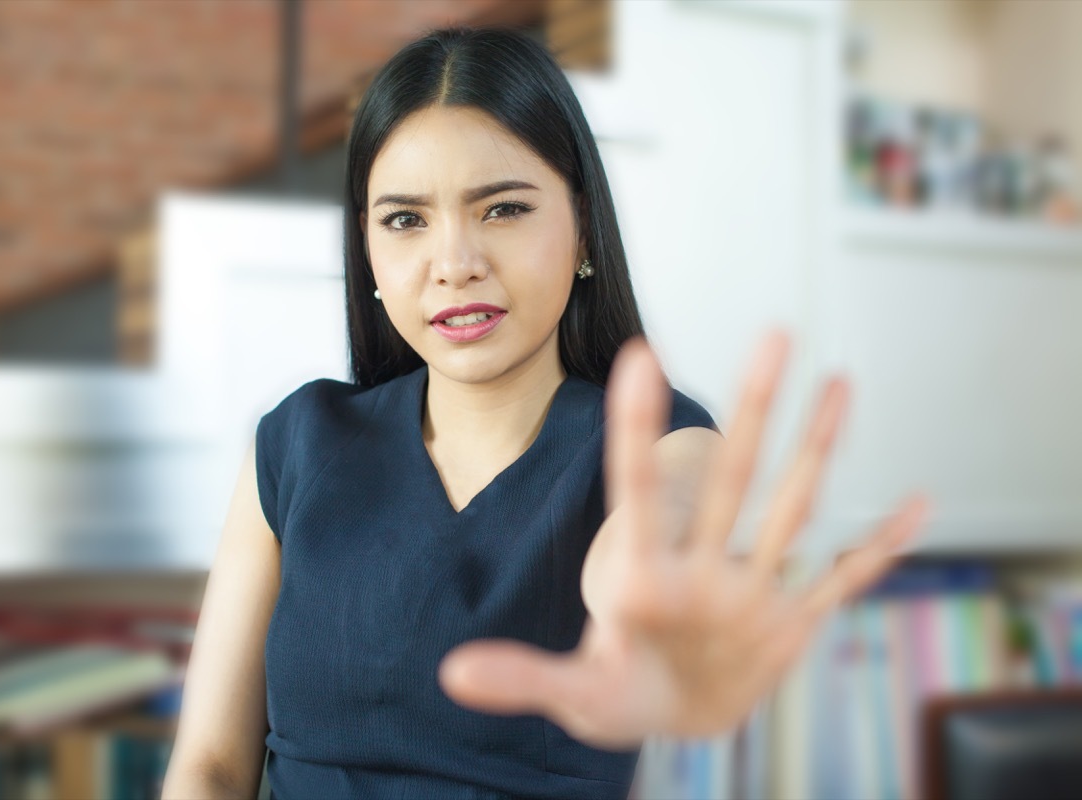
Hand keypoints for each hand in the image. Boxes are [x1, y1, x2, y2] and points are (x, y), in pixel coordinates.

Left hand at [438, 331, 928, 747]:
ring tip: (841, 382)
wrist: (665, 712)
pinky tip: (916, 506)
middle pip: (734, 477)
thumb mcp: (572, 692)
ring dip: (818, 447)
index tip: (639, 356)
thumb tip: (452, 674)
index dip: (637, 426)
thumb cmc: (617, 695)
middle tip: (775, 332)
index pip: (637, 489)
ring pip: (792, 506)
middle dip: (755, 408)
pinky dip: (879, 549)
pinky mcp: (787, 623)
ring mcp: (750, 591)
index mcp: (645, 577)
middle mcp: (702, 568)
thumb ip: (521, 677)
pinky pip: (842, 580)